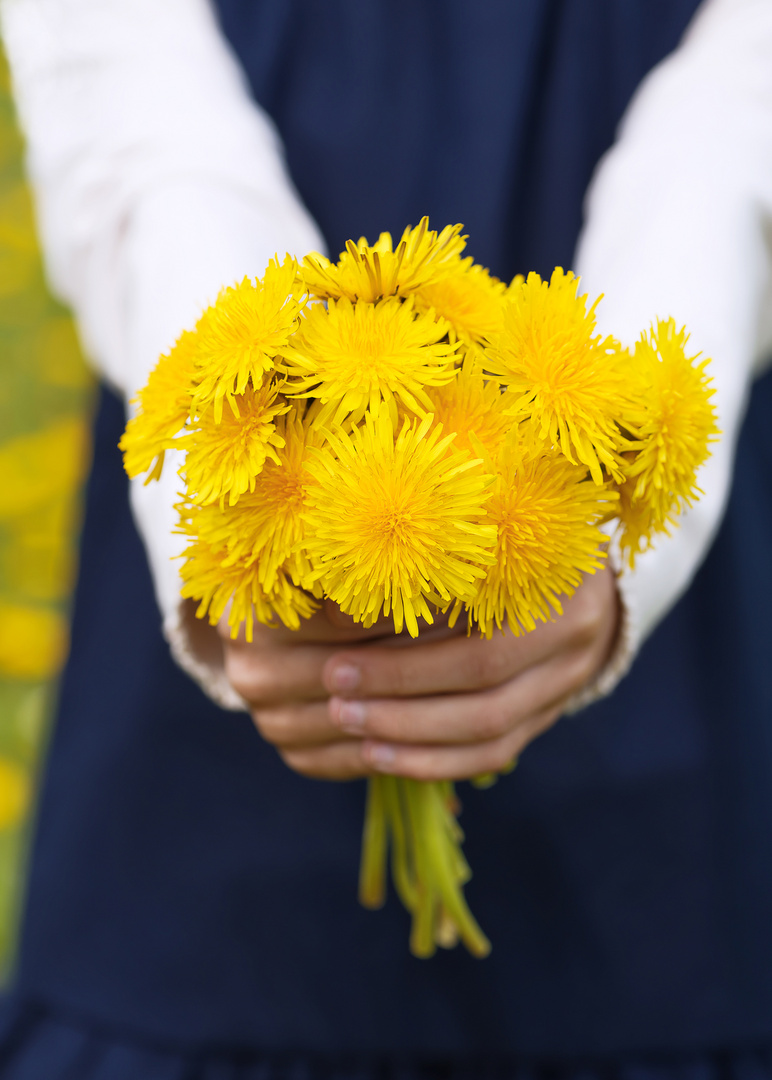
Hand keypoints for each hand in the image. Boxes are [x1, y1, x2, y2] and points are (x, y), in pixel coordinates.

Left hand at [219, 567, 619, 780]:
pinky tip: (379, 755)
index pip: (474, 611)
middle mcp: (575, 631)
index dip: (404, 629)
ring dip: (411, 731)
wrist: (570, 569)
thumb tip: (331, 601)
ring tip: (347, 722)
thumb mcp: (467, 529)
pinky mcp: (548, 714)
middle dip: (401, 685)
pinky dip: (434, 759)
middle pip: (483, 674)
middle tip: (334, 684)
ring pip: (490, 726)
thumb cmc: (500, 531)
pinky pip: (492, 752)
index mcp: (556, 570)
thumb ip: (415, 562)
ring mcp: (568, 680)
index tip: (333, 636)